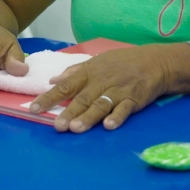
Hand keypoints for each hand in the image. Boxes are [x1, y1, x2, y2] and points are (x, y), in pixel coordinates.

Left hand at [31, 45, 185, 132]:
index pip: (66, 85)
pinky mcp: (134, 98)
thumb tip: (53, 79)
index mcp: (90, 72)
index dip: (49, 97)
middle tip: (57, 126)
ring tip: (76, 128)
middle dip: (69, 112)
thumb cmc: (124, 62)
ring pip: (101, 104)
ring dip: (88, 116)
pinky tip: (109, 126)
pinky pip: (124, 109)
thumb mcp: (99, 61)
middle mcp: (102, 81)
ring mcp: (118, 90)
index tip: (33, 109)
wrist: (156, 61)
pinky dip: (117, 117)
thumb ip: (75, 71)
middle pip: (82, 98)